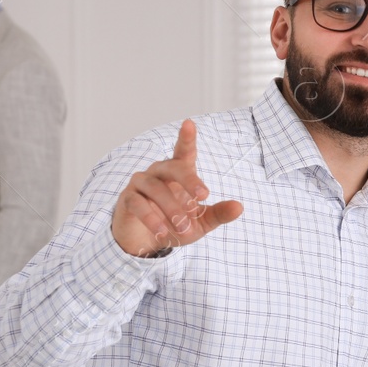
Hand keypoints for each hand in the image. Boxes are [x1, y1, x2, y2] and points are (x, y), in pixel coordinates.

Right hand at [111, 120, 243, 256]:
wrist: (149, 242)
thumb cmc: (177, 225)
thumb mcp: (201, 223)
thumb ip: (218, 213)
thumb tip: (239, 207)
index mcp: (179, 172)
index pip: (183, 151)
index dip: (186, 138)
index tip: (189, 123)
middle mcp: (159, 172)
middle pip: (173, 167)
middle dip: (189, 180)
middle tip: (203, 196)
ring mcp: (141, 183)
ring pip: (155, 187)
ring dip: (171, 207)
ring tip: (182, 226)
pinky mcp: (128, 199)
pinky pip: (138, 203)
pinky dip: (150, 217)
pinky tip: (161, 231)